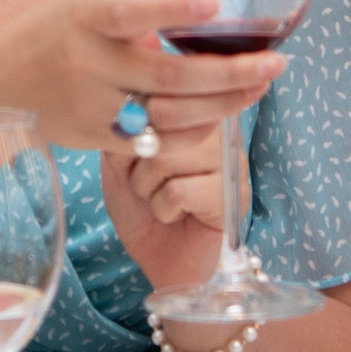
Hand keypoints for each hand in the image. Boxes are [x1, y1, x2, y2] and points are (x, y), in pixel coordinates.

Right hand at [0, 0, 285, 153]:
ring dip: (223, 103)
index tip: (214, 2)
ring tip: (261, 84)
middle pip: (168, 75)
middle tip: (276, 63)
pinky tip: (224, 113)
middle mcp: (89, 62)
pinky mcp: (99, 139)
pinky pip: (158, 142)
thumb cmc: (62, 29)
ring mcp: (94, 106)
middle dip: (228, 73)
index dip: (171, 6)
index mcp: (87, 15)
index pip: (130, 9)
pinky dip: (196, 131)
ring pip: (170, 114)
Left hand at [102, 119, 241, 291]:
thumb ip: (126, 128)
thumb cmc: (141, 205)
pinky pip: (178, 191)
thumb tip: (132, 113)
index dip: (136, 128)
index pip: (160, 94)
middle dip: (139, 164)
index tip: (137, 154)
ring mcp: (229, 160)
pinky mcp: (231, 195)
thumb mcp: (119, 160)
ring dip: (148, 188)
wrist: (159, 256)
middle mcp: (218, 127)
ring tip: (162, 199)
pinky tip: (176, 215)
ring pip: (165, 157)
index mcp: (192, 111)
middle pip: (159, 125)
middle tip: (148, 184)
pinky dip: (163, 208)